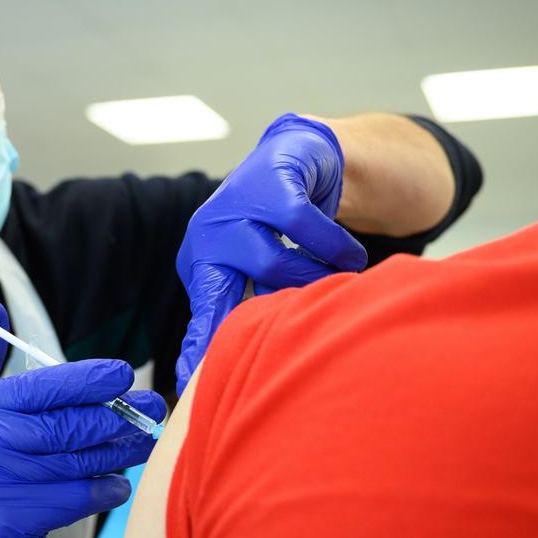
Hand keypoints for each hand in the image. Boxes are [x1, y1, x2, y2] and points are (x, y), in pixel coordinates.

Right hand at [0, 299, 166, 537]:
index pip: (36, 386)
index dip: (85, 379)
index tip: (121, 373)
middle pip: (60, 423)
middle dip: (114, 414)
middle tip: (150, 407)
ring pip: (73, 460)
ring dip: (117, 451)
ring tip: (143, 443)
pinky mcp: (6, 523)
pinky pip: (73, 497)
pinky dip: (103, 490)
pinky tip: (119, 485)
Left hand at [175, 114, 367, 392]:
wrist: (298, 154)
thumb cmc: (276, 225)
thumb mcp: (255, 267)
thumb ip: (250, 307)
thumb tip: (251, 368)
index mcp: (201, 263)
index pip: (200, 314)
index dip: (198, 348)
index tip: (188, 383)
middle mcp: (208, 236)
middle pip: (225, 294)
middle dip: (253, 323)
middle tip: (287, 339)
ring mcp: (234, 206)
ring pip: (274, 265)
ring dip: (314, 278)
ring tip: (336, 279)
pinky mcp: (269, 182)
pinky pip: (305, 228)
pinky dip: (335, 247)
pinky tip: (349, 255)